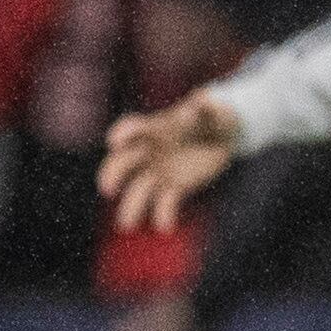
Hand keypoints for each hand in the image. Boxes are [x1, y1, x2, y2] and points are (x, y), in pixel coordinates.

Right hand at [99, 90, 242, 232]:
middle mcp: (149, 151)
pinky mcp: (174, 188)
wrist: (223, 137)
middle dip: (112, 175)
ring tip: (127, 224)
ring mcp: (158, 171)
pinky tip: (167, 226)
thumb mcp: (215, 111)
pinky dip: (164, 214)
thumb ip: (206, 108)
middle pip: (122, 163)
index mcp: (154, 127)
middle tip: (108, 189)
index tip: (115, 142)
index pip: (131, 128)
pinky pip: (164, 203)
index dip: (121, 134)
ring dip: (130, 207)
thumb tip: (197, 104)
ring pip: (138, 189)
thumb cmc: (215, 118)